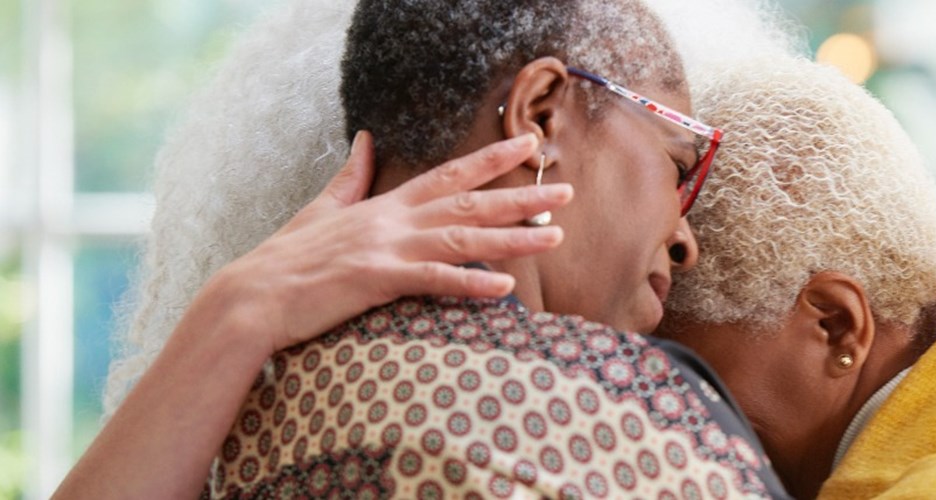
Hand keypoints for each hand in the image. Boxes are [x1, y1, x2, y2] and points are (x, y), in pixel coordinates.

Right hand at [202, 131, 570, 353]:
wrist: (252, 296)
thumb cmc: (287, 260)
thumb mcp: (322, 208)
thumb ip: (350, 177)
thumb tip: (364, 140)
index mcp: (385, 205)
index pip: (450, 175)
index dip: (492, 159)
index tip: (529, 144)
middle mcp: (393, 220)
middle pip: (469, 202)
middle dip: (521, 195)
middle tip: (567, 190)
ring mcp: (386, 248)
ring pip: (462, 238)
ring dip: (512, 238)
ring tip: (554, 236)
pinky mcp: (376, 280)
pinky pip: (432, 280)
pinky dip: (469, 283)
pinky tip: (504, 287)